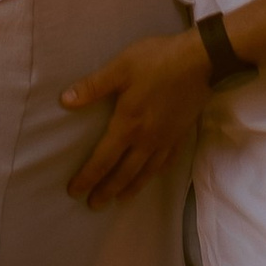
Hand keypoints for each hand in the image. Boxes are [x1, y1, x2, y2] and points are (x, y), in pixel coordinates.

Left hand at [61, 26, 213, 208]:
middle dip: (107, 190)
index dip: (88, 177)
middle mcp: (147, 140)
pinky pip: (168, 161)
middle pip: (124, 173)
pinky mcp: (182, 134)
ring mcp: (167, 139)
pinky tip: (154, 175)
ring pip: (146, 172)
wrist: (201, 61)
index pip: (103, 160)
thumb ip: (93, 87)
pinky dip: (157, 173)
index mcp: (128, 125)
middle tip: (94, 205)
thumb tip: (64, 101)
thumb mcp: (120, 68)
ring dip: (131, 188)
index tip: (74, 191)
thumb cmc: (157, 61)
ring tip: (121, 200)